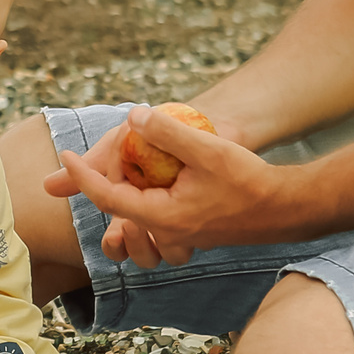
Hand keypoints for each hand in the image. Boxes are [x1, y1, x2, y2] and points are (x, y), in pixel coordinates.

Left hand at [51, 105, 297, 266]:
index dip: (81, 176)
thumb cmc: (249, 181)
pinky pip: (157, 222)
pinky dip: (145, 202)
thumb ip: (168, 132)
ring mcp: (180, 237)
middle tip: (93, 155)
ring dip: (122, 198)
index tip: (66, 155)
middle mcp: (167, 234)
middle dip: (100, 183)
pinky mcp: (192, 232)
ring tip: (121, 169)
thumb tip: (133, 117)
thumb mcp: (206, 149)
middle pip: (116, 211)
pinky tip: (155, 178)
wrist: (287, 209)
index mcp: (162, 218)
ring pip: (136, 222)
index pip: (107, 198)